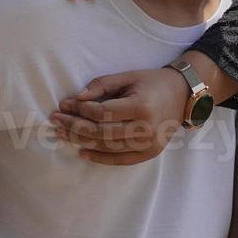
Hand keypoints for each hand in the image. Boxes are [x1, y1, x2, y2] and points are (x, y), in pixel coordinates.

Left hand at [51, 67, 189, 165]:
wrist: (182, 96)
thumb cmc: (152, 82)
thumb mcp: (128, 76)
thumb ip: (102, 85)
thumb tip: (77, 98)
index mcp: (141, 107)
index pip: (102, 113)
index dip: (80, 110)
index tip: (65, 104)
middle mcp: (146, 129)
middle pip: (101, 133)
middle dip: (74, 127)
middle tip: (55, 120)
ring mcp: (149, 145)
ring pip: (107, 147)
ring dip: (81, 141)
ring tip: (62, 134)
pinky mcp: (149, 154)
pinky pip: (120, 160)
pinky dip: (99, 158)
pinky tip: (82, 151)